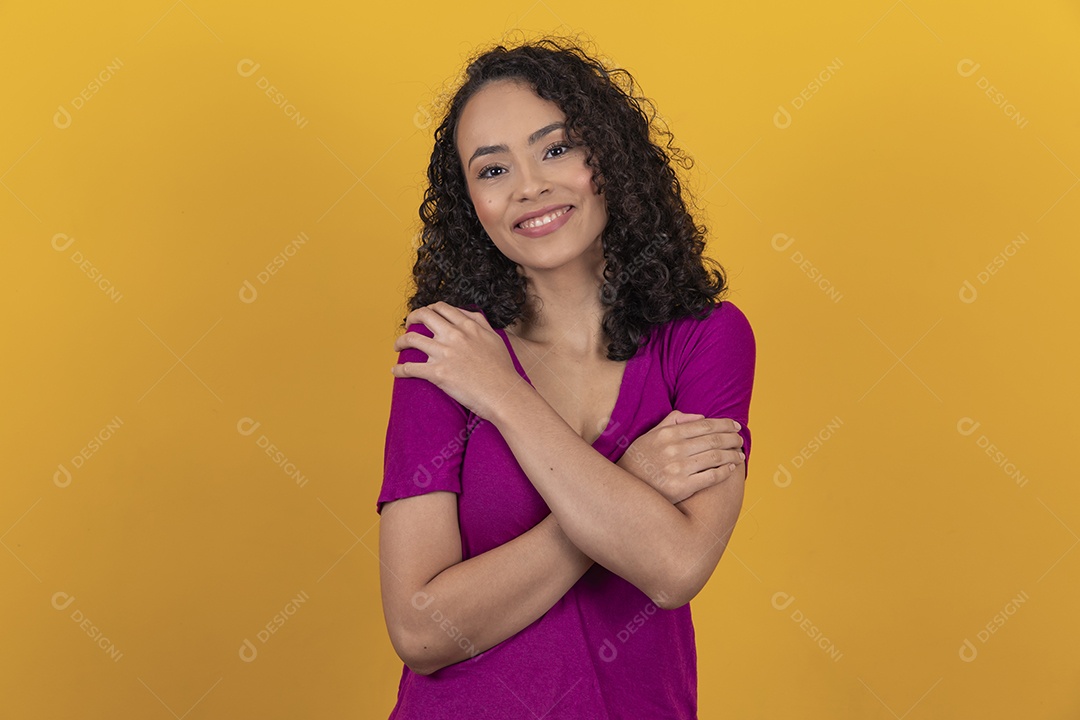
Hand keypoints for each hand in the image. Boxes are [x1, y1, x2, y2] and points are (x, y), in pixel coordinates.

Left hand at [390, 302, 524, 420]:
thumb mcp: (494, 338)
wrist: (503, 394)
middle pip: (423, 316)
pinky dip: (399, 369)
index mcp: (468, 326)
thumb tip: (469, 315)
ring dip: (400, 342)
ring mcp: (444, 353)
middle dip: (411, 318)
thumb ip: (480, 323)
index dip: (429, 309)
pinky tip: (395, 371)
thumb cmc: (502, 370)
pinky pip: (410, 368)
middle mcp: (454, 335)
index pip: (442, 308)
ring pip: (411, 339)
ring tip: (398, 347)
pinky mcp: (437, 373)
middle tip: (408, 325)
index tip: (425, 316)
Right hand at [616, 411, 743, 504]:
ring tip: (739, 455)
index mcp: (667, 434)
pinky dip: (724, 472)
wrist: (623, 489)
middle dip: (732, 439)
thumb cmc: (638, 460)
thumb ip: (673, 421)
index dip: (724, 424)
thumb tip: (700, 416)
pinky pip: (711, 477)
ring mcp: (678, 468)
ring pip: (716, 457)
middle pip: (714, 440)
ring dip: (732, 455)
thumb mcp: (650, 435)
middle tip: (740, 440)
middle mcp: (674, 449)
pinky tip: (730, 469)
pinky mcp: (682, 487)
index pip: (704, 425)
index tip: (735, 426)